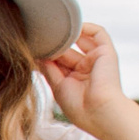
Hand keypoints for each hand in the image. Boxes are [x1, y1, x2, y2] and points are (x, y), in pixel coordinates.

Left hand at [38, 24, 138, 139]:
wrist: (99, 112)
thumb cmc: (78, 106)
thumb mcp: (58, 86)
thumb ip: (49, 68)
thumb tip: (37, 54)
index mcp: (75, 79)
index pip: (58, 62)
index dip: (46, 56)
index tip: (31, 51)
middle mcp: (87, 68)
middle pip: (67, 51)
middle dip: (53, 47)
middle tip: (39, 41)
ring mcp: (97, 59)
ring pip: (80, 40)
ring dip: (66, 37)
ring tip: (52, 34)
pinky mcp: (107, 52)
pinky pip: (98, 33)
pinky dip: (86, 27)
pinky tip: (71, 26)